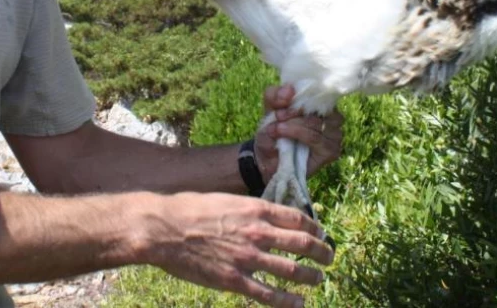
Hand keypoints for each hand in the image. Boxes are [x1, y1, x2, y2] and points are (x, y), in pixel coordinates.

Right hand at [145, 192, 333, 306]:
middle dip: (322, 251)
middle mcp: (257, 232)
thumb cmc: (191, 209)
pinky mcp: (235, 280)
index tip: (320, 232)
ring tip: (319, 279)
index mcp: (255, 209)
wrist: (166, 229)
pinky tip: (299, 304)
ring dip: (311, 277)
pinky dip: (289, 302)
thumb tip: (264, 216)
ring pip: (292, 271)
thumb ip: (248, 210)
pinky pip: (270, 295)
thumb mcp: (225, 199)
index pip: (297, 218)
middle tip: (330, 256)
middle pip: (302, 244)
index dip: (314, 227)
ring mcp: (248, 258)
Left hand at [255, 86, 342, 178]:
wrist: (266, 156)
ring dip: (293, 125)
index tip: (280, 104)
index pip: (318, 92)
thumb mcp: (269, 107)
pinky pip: (317, 138)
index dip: (299, 96)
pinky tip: (283, 136)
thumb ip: (275, 95)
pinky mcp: (331, 151)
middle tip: (277, 117)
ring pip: (317, 124)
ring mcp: (334, 134)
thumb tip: (289, 89)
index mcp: (321, 102)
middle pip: (318, 108)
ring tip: (276, 129)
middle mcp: (332, 117)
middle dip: (293, 112)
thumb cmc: (273, 128)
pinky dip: (298, 135)